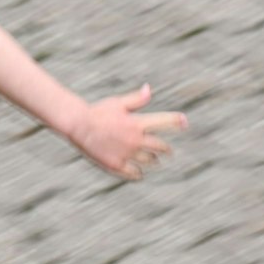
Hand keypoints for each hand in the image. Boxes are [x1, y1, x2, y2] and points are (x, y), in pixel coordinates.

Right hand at [67, 85, 186, 179]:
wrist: (77, 125)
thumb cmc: (97, 112)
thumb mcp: (117, 103)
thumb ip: (136, 99)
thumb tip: (149, 89)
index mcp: (137, 123)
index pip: (165, 122)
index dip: (177, 121)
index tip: (185, 122)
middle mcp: (135, 140)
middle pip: (160, 147)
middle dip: (166, 149)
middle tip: (168, 152)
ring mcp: (127, 154)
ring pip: (149, 161)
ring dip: (153, 161)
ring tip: (154, 161)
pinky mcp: (117, 165)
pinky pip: (134, 173)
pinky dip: (138, 174)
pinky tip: (139, 173)